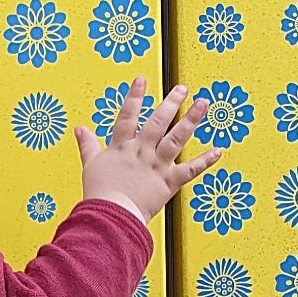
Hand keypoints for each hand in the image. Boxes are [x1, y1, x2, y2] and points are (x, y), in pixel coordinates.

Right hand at [74, 78, 222, 222]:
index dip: (134, 97)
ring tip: (202, 104)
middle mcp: (142, 152)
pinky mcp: (169, 182)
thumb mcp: (90, 165)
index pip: (128, 116)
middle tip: (182, 88)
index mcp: (122, 147)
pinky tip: (218, 151)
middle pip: (158, 122)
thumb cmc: (100, 194)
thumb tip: (79, 129)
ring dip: (191, 120)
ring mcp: (157, 166)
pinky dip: (205, 161)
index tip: (141, 80)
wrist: (111, 216)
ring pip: (177, 138)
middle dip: (171, 103)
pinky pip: (190, 170)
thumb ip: (87, 144)